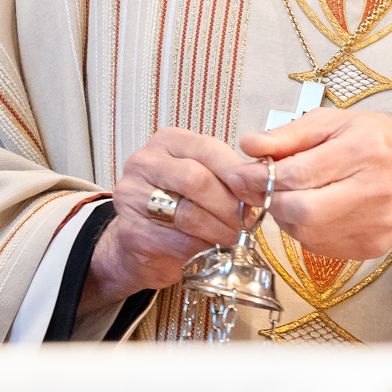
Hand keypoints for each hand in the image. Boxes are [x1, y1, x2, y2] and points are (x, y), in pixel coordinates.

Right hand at [84, 128, 254, 313]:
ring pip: (188, 213)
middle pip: (197, 179)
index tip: (257, 193)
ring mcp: (132, 196)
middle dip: (228, 206)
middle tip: (245, 222)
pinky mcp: (131, 231)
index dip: (237, 173)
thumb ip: (226, 177)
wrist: (138, 245)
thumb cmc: (177, 207)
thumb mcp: (201, 181)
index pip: (208, 149)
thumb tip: (260, 187)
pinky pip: (177, 241)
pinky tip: (208, 249)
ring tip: (231, 237)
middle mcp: (144, 163)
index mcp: (168, 142)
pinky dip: (200, 248)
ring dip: (218, 230)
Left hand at [233, 109, 391, 260]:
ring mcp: (372, 225)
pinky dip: (305, 229)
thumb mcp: (338, 122)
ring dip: (286, 216)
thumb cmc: (383, 144)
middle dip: (272, 200)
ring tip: (292, 195)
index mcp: (362, 151)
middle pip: (301, 211)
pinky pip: (319, 246)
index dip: (262, 177)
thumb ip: (291, 134)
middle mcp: (371, 191)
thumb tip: (250, 146)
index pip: (299, 173)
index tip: (242, 173)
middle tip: (262, 187)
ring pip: (306, 233)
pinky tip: (314, 210)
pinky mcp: (369, 247)